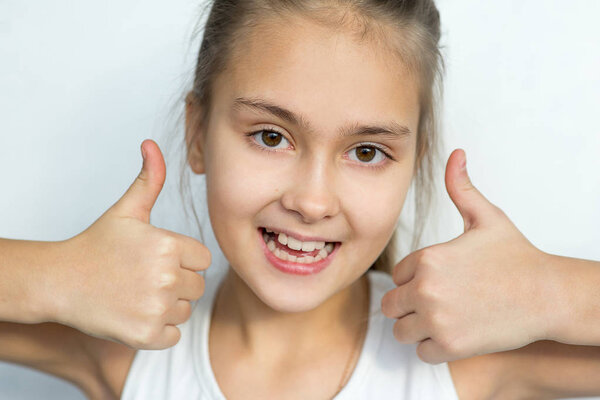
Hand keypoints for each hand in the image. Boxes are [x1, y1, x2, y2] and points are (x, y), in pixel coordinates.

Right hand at [51, 139, 210, 349]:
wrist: (60, 282)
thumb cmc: (96, 245)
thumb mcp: (126, 210)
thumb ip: (149, 179)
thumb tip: (151, 144)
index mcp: (168, 246)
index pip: (203, 259)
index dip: (182, 259)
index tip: (156, 258)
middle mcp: (166, 278)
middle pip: (197, 285)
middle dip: (177, 282)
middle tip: (144, 277)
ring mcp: (156, 308)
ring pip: (186, 309)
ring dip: (168, 306)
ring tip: (138, 293)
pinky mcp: (146, 335)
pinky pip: (174, 334)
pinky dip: (159, 329)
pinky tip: (136, 313)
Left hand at [381, 149, 550, 363]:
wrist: (548, 295)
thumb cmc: (517, 257)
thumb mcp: (487, 218)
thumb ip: (462, 188)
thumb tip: (455, 154)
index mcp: (427, 258)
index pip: (397, 275)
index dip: (415, 279)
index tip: (440, 281)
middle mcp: (425, 288)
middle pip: (392, 304)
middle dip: (409, 305)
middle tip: (437, 303)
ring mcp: (437, 319)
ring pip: (402, 330)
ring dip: (417, 327)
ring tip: (444, 318)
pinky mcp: (450, 345)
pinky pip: (421, 352)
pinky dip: (433, 347)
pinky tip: (454, 333)